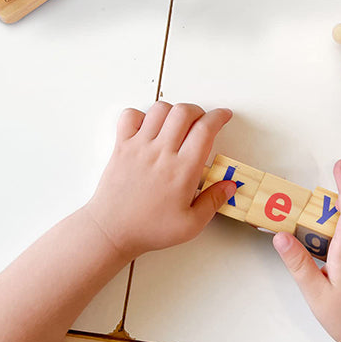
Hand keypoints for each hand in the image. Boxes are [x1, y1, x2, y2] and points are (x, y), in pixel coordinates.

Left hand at [84, 102, 235, 261]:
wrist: (111, 232)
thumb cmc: (148, 229)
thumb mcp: (190, 225)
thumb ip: (214, 202)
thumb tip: (230, 186)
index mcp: (183, 170)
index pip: (206, 129)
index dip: (219, 117)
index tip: (223, 116)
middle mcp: (162, 152)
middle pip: (184, 111)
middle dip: (198, 111)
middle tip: (201, 122)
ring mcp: (140, 146)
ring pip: (160, 109)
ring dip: (173, 112)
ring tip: (176, 125)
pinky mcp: (122, 146)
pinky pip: (130, 115)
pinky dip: (141, 115)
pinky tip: (148, 128)